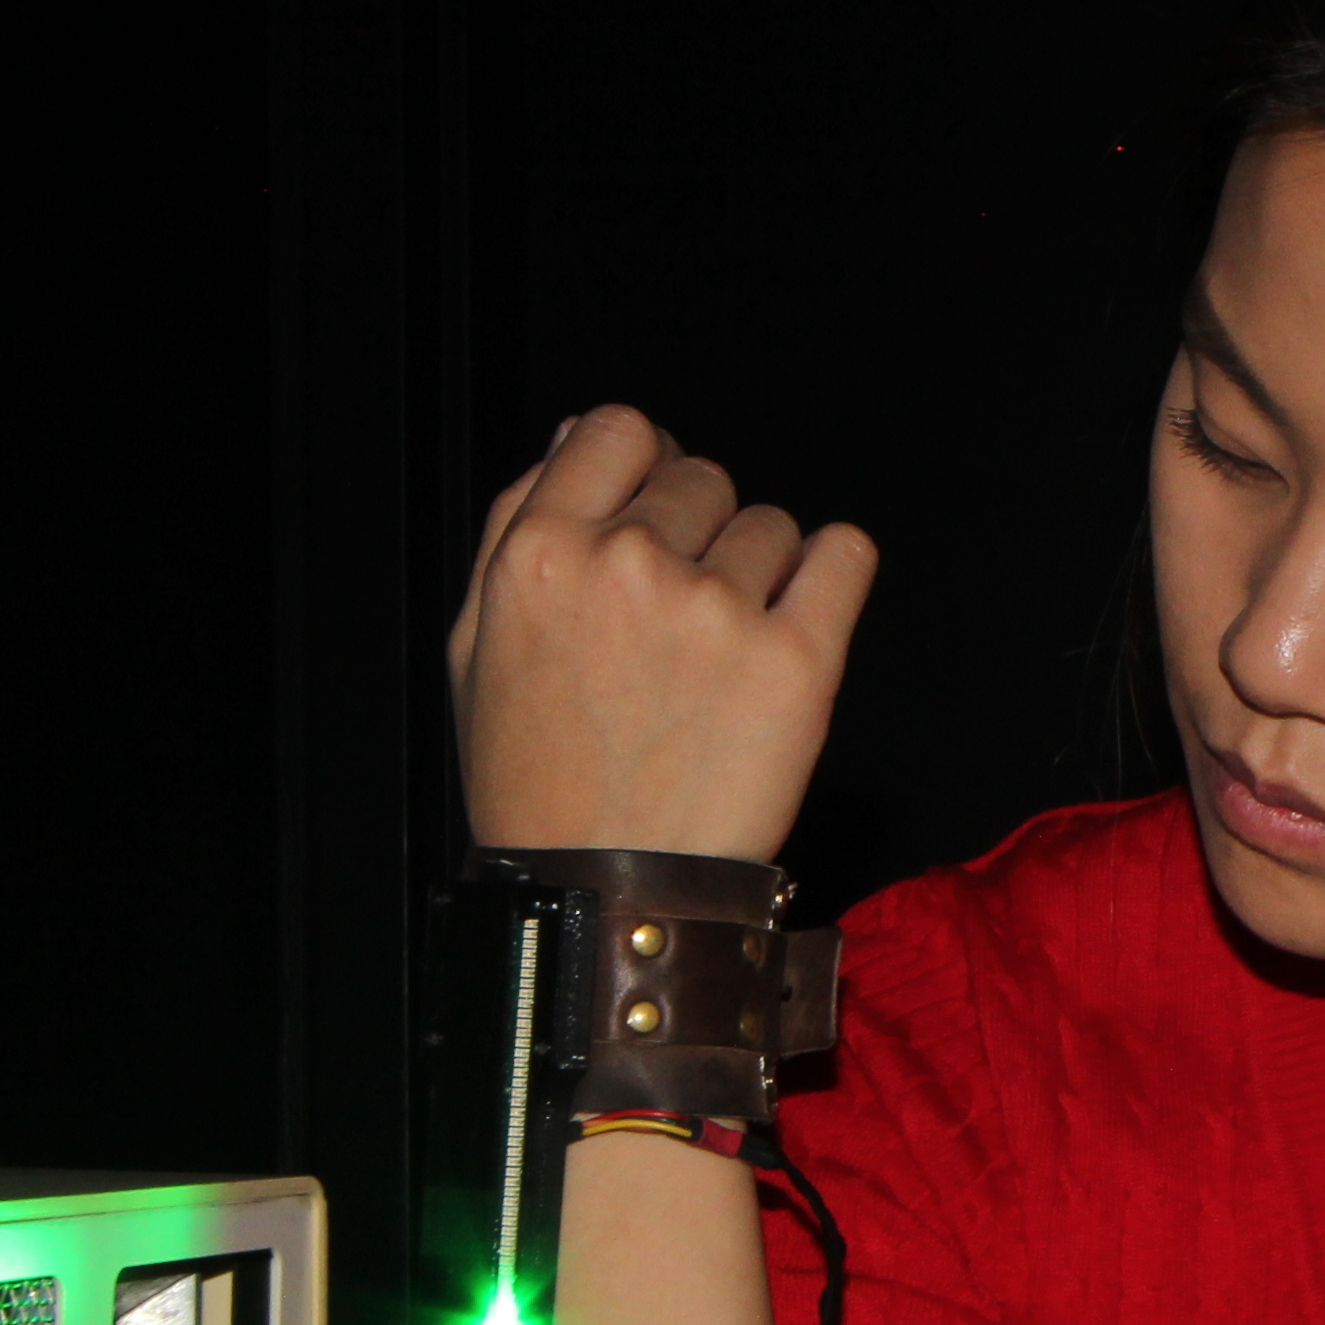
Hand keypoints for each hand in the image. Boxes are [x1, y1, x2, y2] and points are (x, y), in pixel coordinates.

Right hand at [448, 405, 878, 861]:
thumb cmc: (542, 781)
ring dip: (760, 574)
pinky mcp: (798, 660)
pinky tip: (805, 616)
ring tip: (723, 659)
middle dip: (699, 534)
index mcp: (541, 554)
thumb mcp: (479, 643)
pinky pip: (846, 556)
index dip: (645, 465)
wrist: (609, 895)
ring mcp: (717, 611)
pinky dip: (834, 573)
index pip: (620, 430)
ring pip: (771, 526)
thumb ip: (521, 523)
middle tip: (683, 623)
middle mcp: (629, 567)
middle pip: (701, 479)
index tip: (657, 512)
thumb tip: (580, 430)